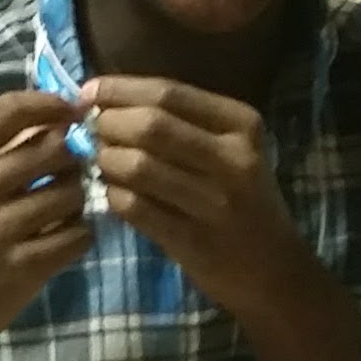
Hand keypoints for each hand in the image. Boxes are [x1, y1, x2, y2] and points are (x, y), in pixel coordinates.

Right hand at [0, 87, 88, 360]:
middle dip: (72, 156)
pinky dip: (79, 234)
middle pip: (52, 148)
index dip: (52, 103)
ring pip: (71, 193)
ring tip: (63, 209)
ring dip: (77, 198)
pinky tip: (63, 239)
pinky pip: (78, 235)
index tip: (73, 111)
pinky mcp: (22, 269)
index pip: (10, 110)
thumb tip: (55, 117)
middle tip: (70, 170)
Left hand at [81, 75, 305, 313]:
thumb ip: (181, 122)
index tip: (87, 92)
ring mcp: (215, 203)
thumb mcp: (230, 150)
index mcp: (241, 124)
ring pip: (138, 166)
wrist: (273, 271)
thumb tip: (109, 100)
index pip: (168, 93)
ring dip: (106, 160)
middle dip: (108, 124)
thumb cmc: (241, 201)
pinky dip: (113, 196)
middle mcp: (233, 159)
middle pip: (151, 126)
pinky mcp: (194, 240)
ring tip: (99, 162)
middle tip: (89, 131)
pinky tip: (111, 193)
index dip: (119, 90)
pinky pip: (136, 208)